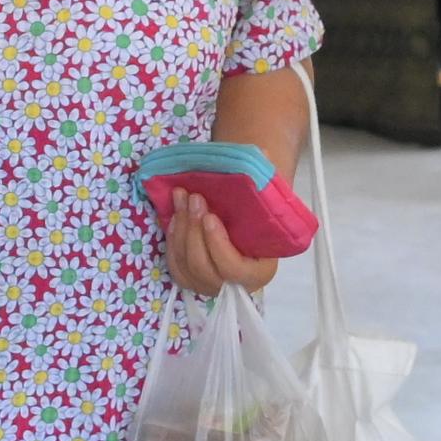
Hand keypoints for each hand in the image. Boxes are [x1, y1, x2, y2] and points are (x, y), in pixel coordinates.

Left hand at [161, 187, 286, 297]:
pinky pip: (175, 265)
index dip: (218, 245)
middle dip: (194, 231)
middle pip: (203, 267)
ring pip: (185, 265)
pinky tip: (174, 216)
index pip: (233, 269)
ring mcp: (208, 285)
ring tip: (181, 198)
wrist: (246, 225)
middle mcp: (232, 286)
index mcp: (258, 273)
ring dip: (180, 230)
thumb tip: (262, 154)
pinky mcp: (191, 280)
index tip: (210, 216)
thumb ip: (265, 184)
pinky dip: (172, 240)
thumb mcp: (268, 202)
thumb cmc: (259, 215)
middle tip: (193, 199)